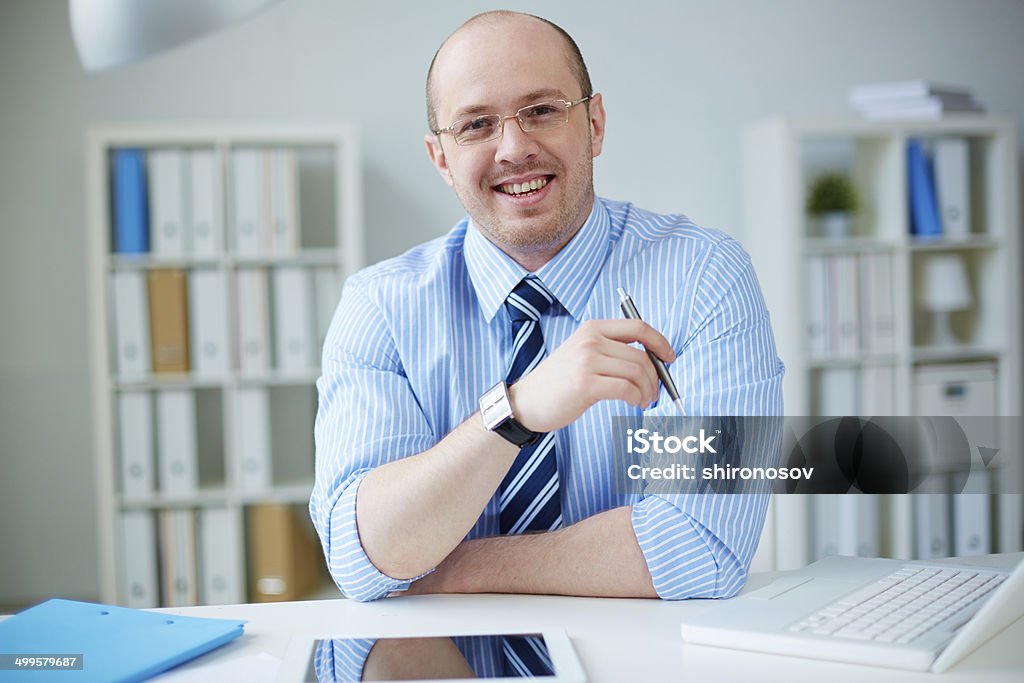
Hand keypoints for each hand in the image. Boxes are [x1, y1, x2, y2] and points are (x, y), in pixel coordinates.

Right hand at [509, 319, 674, 432]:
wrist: (526, 402)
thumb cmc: (559, 383)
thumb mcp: (583, 354)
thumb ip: (612, 351)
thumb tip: (653, 360)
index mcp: (592, 328)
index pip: (638, 326)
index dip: (660, 342)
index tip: (670, 358)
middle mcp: (590, 339)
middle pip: (642, 355)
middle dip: (655, 377)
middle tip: (654, 393)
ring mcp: (587, 360)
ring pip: (637, 372)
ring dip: (648, 391)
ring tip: (643, 402)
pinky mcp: (586, 383)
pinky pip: (626, 389)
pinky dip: (637, 398)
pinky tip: (634, 404)